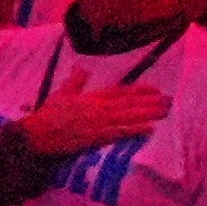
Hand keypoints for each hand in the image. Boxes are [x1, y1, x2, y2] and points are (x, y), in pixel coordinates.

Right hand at [8, 80, 166, 165]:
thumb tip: (81, 68)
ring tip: (165, 111)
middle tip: (168, 100)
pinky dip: (136, 130)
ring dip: (148, 113)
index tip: (154, 89)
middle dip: (150, 101)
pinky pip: (120, 132)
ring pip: (129, 115)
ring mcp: (99, 122)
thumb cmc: (48, 116)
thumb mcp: (61, 94)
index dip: (139, 90)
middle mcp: (98, 107)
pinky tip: (150, 128)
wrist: (38, 135)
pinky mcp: (97, 137)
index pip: (120, 91)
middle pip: (129, 102)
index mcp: (91, 97)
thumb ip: (74, 82)